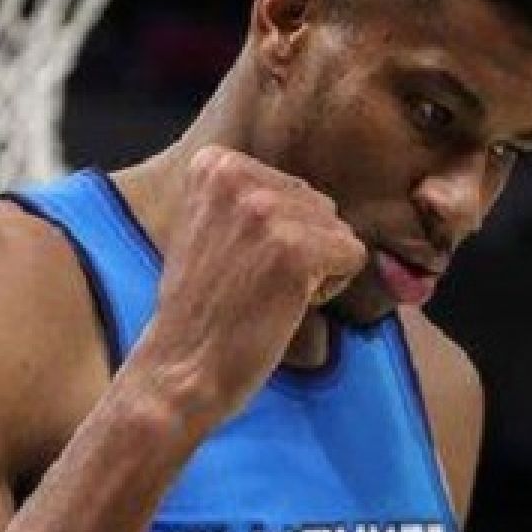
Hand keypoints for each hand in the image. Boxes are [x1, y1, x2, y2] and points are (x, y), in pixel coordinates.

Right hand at [130, 145, 366, 424]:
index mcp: (214, 163)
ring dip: (315, 269)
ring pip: (338, 231)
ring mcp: (266, 212)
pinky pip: (352, 257)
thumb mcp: (207, 226)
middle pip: (319, 206)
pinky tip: (285, 306)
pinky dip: (329, 289)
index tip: (236, 262)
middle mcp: (238, 177)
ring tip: (265, 295)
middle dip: (301, 248)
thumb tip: (307, 194)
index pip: (291, 187)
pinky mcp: (296, 250)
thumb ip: (247, 199)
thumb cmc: (198, 309)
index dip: (276, 232)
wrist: (179, 368)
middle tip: (252, 284)